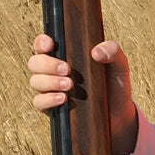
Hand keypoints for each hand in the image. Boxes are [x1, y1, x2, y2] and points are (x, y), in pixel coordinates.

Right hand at [27, 33, 140, 154]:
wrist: (119, 113)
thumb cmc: (114, 83)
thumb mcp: (118, 64)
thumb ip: (112, 51)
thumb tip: (96, 51)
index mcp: (66, 55)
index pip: (44, 44)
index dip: (41, 42)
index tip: (50, 44)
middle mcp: (53, 71)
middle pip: (35, 62)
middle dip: (48, 64)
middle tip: (67, 69)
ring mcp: (51, 89)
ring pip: (35, 81)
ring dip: (49, 81)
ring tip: (70, 85)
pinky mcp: (51, 107)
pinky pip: (39, 102)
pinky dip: (48, 99)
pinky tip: (63, 99)